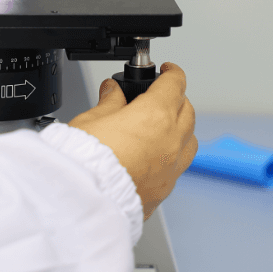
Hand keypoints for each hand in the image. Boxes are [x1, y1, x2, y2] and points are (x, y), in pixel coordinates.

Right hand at [68, 63, 197, 217]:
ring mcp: (171, 167)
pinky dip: (171, 155)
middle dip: (176, 98)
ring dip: (182, 128)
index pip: (174, 84)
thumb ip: (108, 102)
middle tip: (161, 96)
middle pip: (187, 110)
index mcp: (155, 115)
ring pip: (189, 140)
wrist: (83, 200)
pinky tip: (155, 156)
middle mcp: (171, 141)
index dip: (171, 72)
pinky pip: (177, 166)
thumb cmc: (84, 160)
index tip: (167, 71)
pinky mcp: (164, 189)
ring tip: (164, 126)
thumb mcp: (91, 119)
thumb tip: (112, 92)